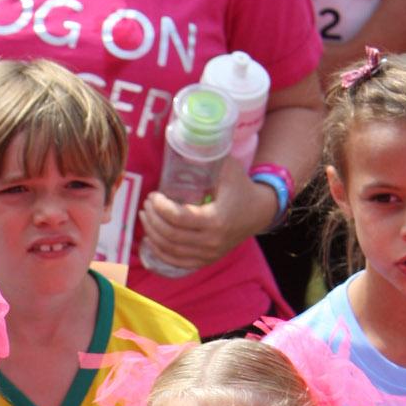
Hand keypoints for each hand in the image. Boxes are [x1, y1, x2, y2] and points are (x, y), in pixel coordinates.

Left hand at [138, 159, 273, 275]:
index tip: (153, 196)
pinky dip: (161, 252)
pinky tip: (151, 239)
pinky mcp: (206, 261)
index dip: (160, 208)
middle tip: (146, 206)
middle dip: (153, 220)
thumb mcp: (227, 168)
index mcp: (216, 219)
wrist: (259, 212)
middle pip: (170, 235)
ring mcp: (208, 254)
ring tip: (145, 218)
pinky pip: (177, 263)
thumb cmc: (241, 186)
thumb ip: (206, 156)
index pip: (178, 218)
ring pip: (170, 251)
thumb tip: (182, 142)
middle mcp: (211, 242)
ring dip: (152, 235)